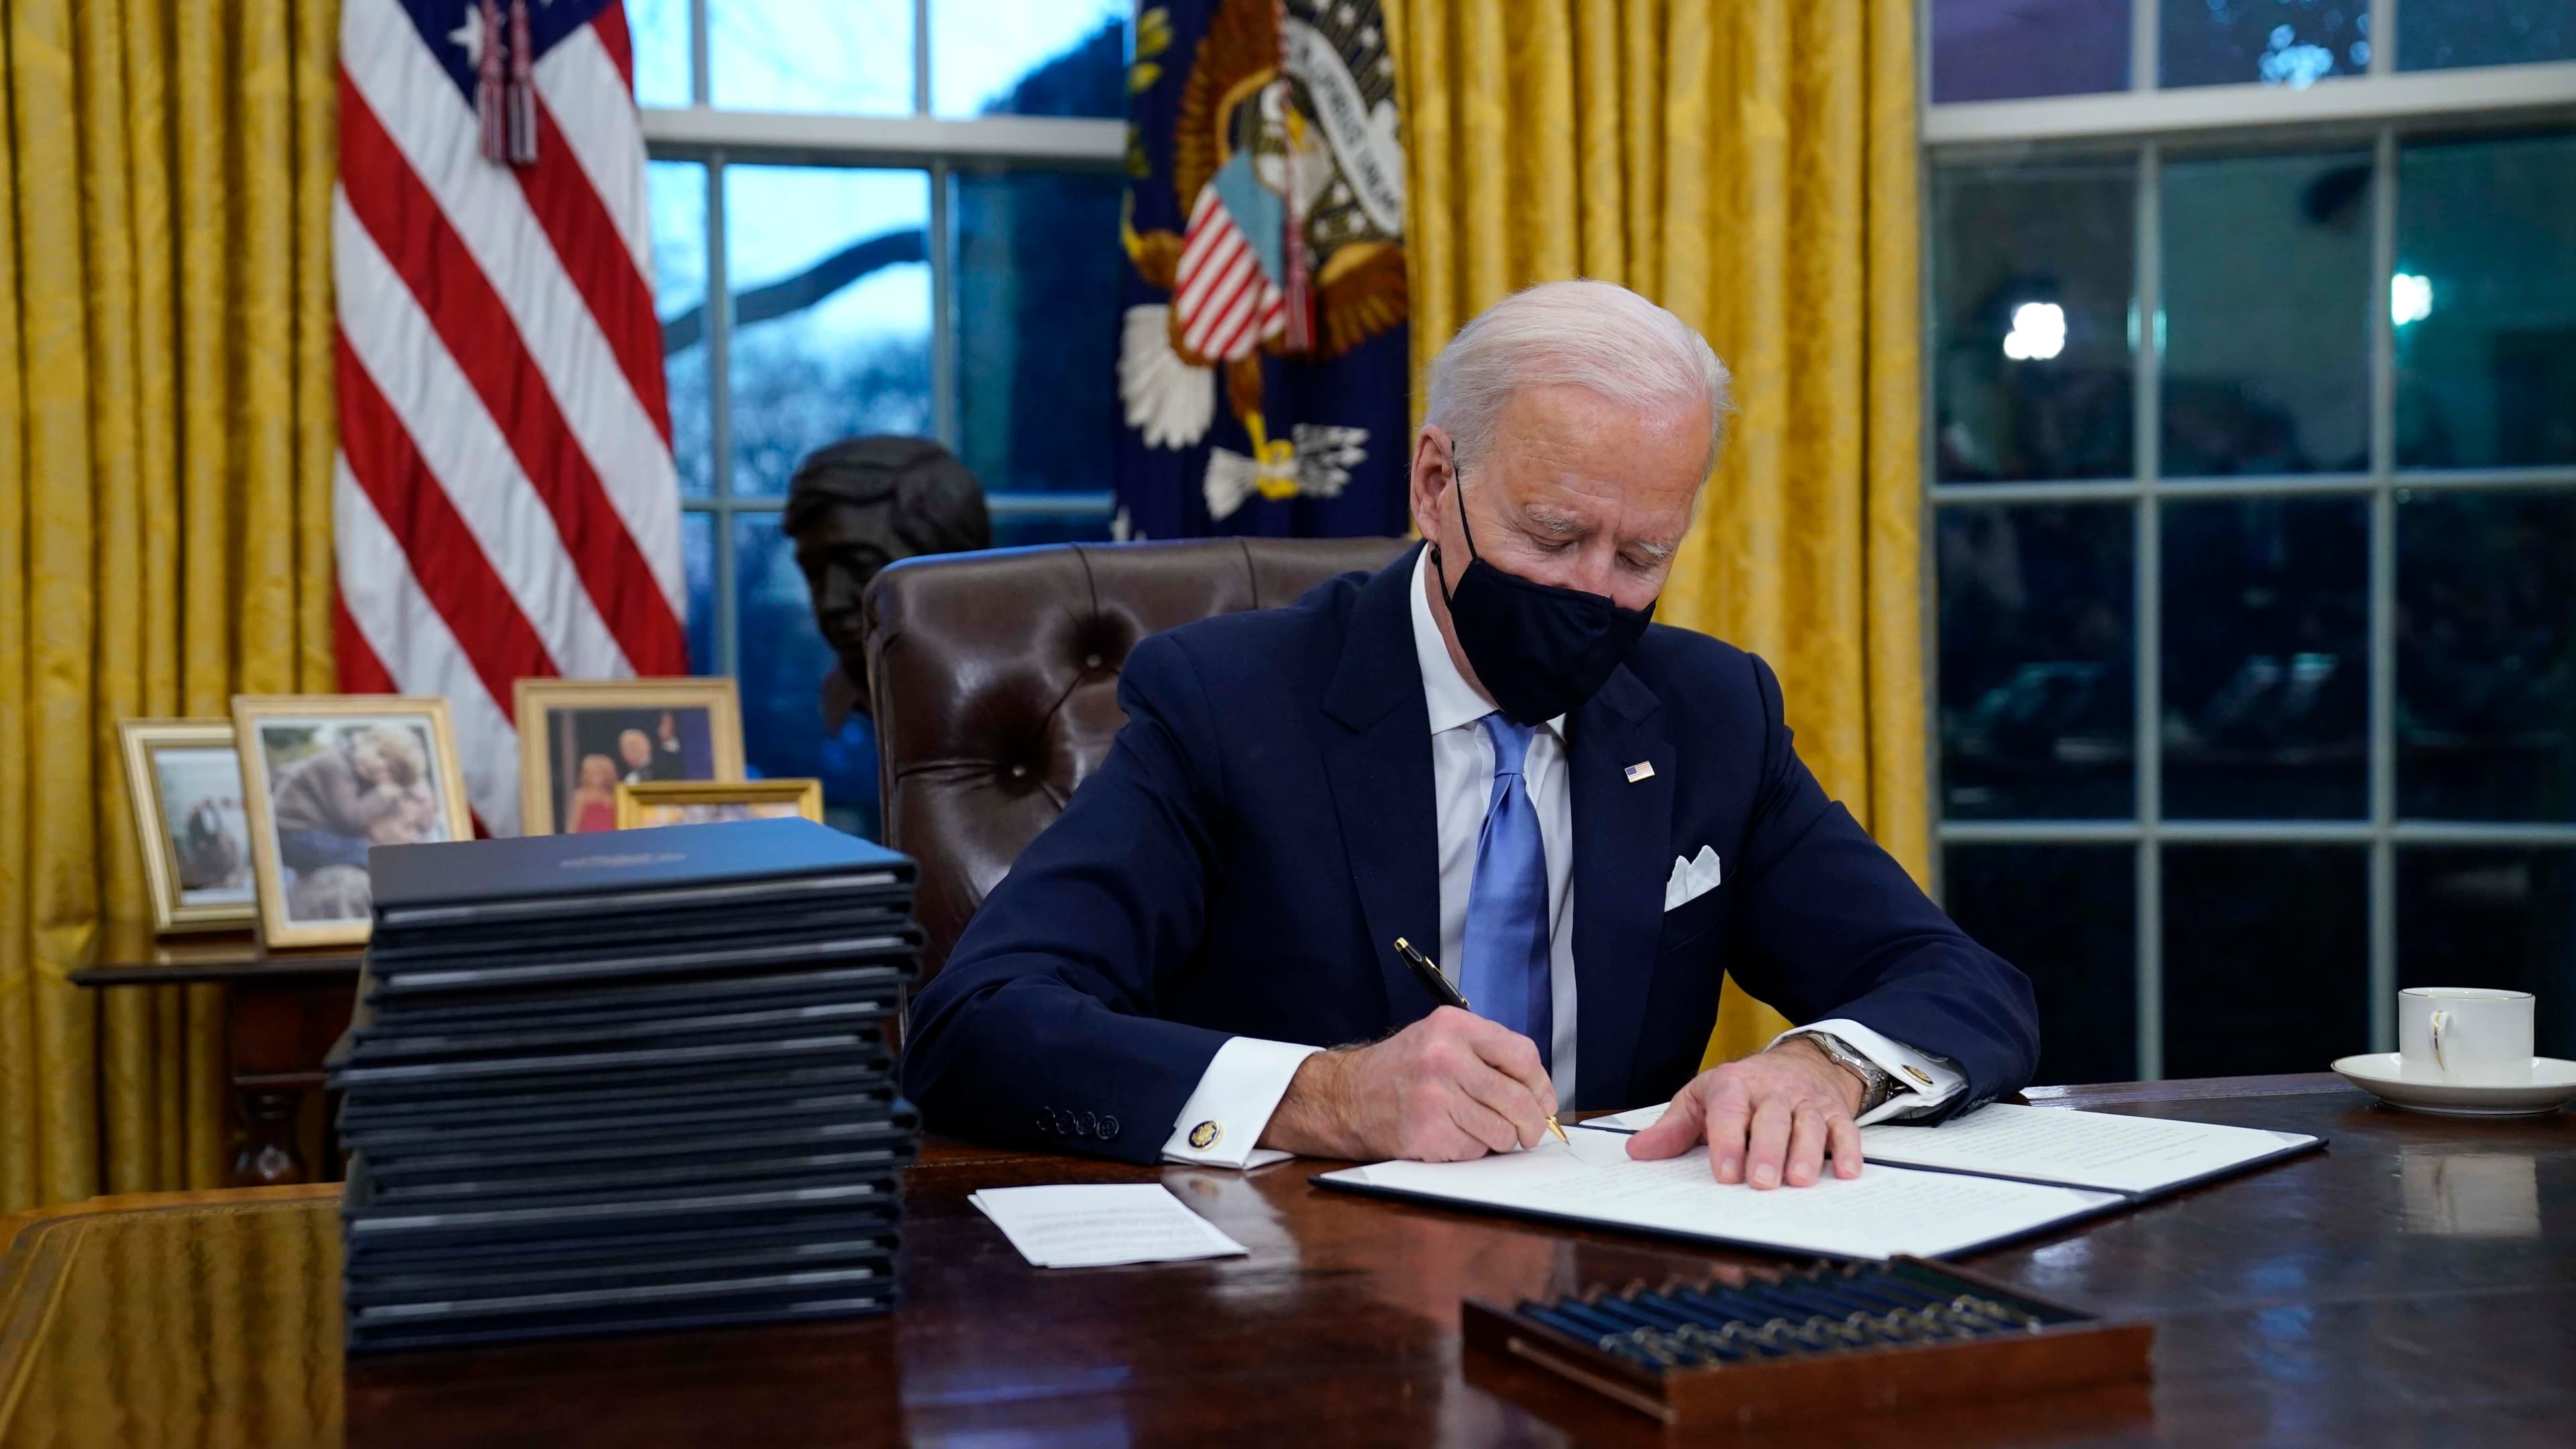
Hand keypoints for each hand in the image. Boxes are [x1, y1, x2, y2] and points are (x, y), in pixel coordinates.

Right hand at [1261, 1007, 1557, 1161]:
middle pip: (1518, 1099)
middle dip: (1533, 1124)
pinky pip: (1475, 1150)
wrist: (1345, 1097)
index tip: (1544, 1101)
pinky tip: (1451, 1137)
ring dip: (1500, 1139)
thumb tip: (1540, 1094)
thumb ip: (1487, 1054)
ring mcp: (1436, 1096)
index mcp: (1454, 1026)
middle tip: (1531, 1133)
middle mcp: (1445, 1057)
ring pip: (1501, 1130)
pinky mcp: (1428, 1132)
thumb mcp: (1440, 1039)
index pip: (1523, 1055)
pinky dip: (1472, 1150)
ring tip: (1480, 1131)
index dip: (1541, 1084)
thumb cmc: (1401, 1070)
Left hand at [1625, 1036, 1864, 1188]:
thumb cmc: (1742, 1090)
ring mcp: (1806, 1101)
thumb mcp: (1701, 1099)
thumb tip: (1637, 1151)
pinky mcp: (1834, 1113)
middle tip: (1761, 1183)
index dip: (1727, 1142)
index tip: (1726, 1174)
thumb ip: (1673, 1128)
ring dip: (1806, 1153)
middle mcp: (1772, 1091)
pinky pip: (1845, 1130)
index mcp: (1734, 1086)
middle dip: (1766, 1150)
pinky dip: (1848, 1151)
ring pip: (1808, 1124)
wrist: (1798, 1062)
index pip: (1729, 1111)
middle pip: (1771, 1119)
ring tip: (1799, 1181)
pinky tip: (1845, 1173)